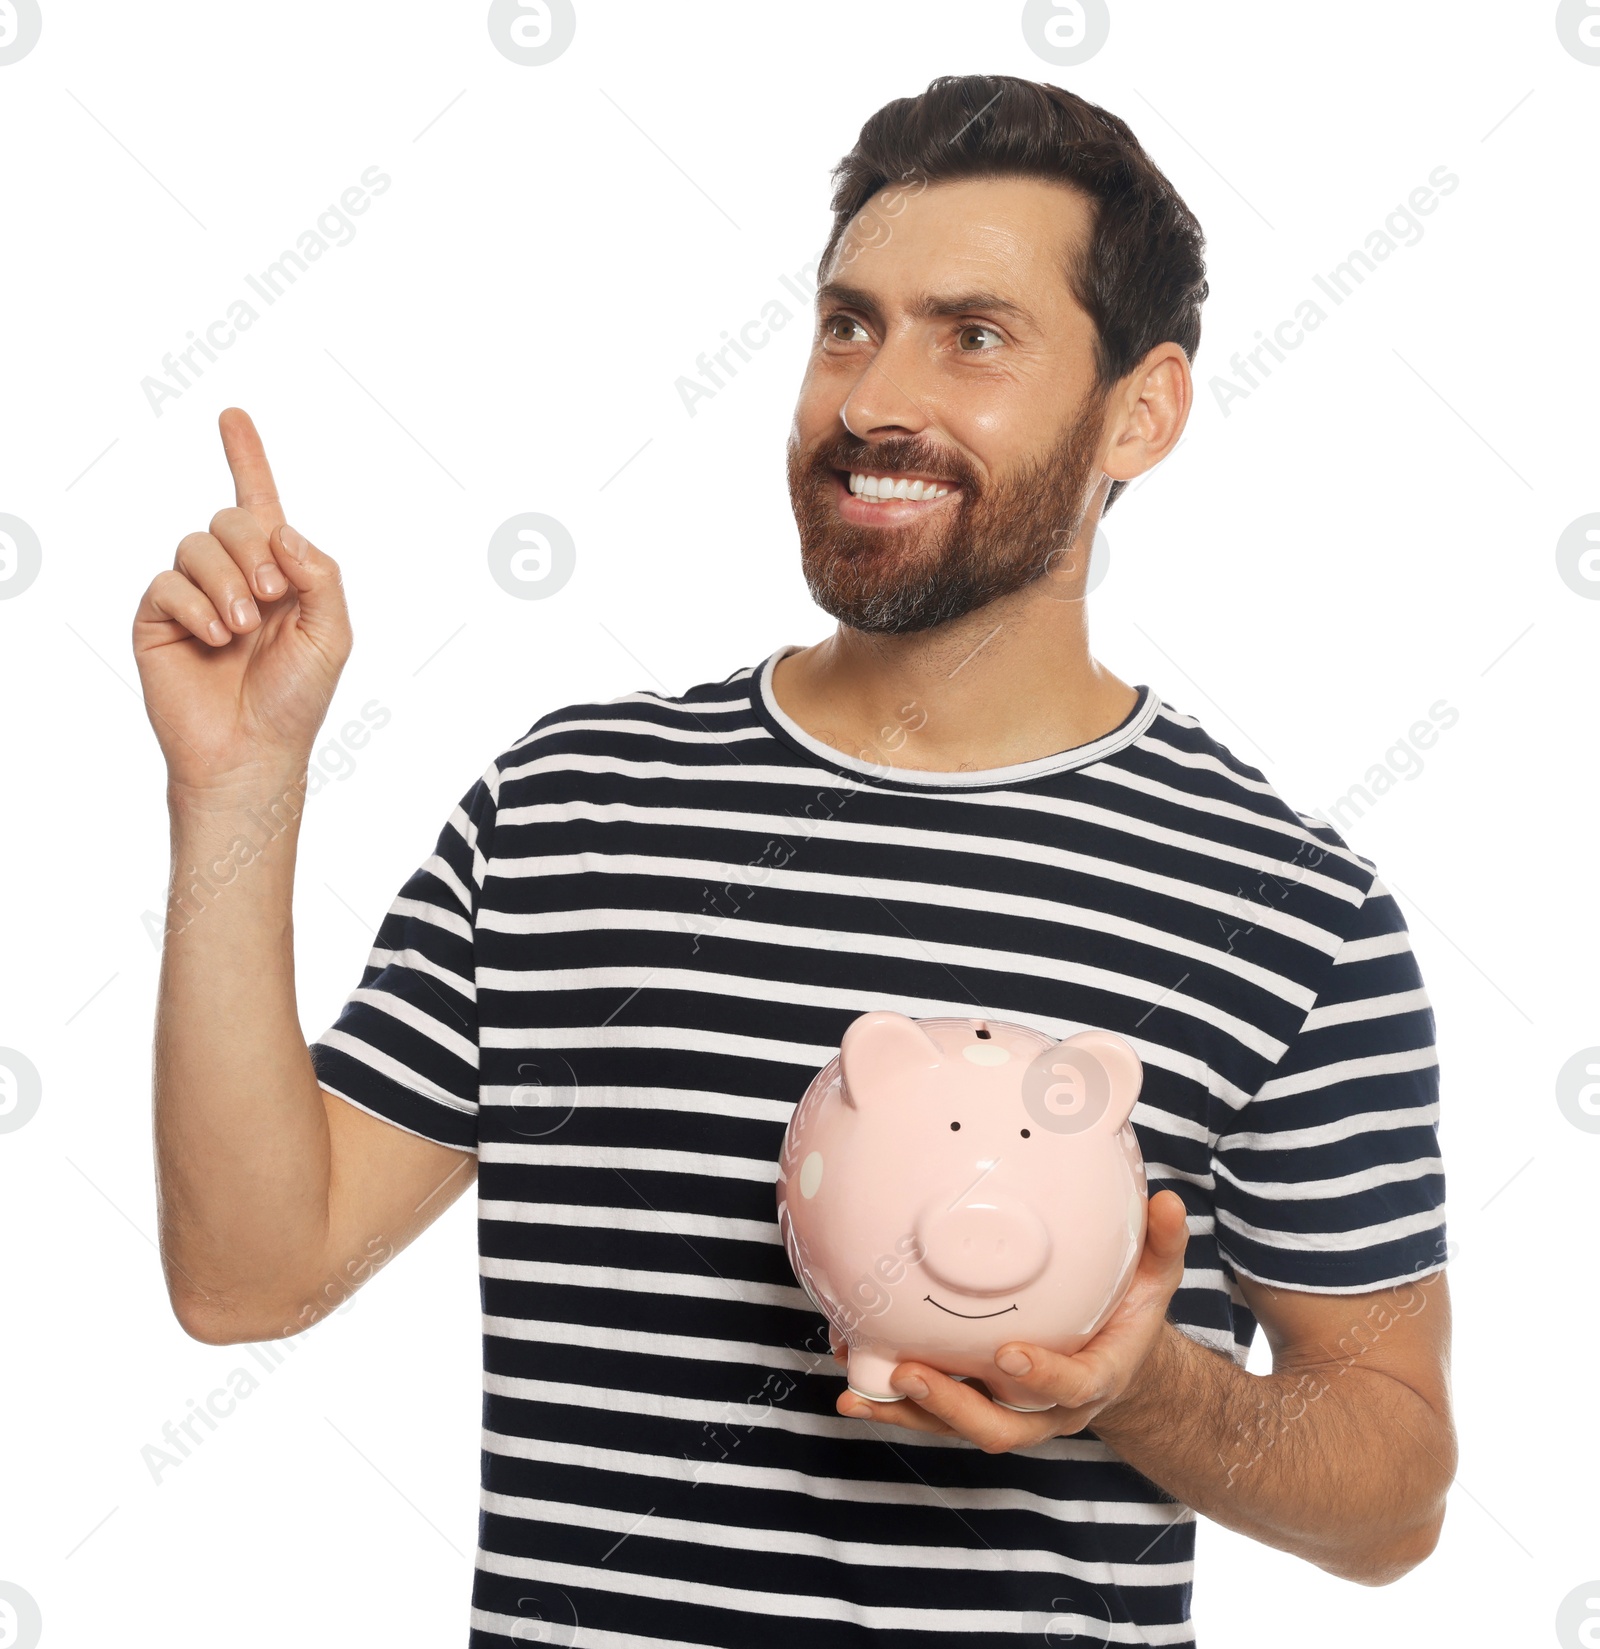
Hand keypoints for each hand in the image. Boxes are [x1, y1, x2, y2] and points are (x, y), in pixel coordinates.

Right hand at [132, 406, 351, 795]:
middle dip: (254, 548)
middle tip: (272, 596)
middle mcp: (233, 575)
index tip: (232, 415)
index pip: (261, 504)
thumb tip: (280, 529)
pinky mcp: (157, 617)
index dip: (246, 457)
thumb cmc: (297, 698)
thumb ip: (318, 574)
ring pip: (197, 544)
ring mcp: (192, 595)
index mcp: (278, 573)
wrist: (255, 751)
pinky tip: (215, 639)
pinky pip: (167, 581)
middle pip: (231, 517)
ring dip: (227, 582)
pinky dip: (196, 605)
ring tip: (244, 629)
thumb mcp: (332, 633)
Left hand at [831, 1188, 1188, 1452]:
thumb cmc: (1128, 1312)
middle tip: (911, 1372)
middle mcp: (1046, 1409)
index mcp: (1094, 1377)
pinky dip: (889, 1404)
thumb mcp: (1155, 1278)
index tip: (1009, 1354)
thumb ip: (1162, 1244)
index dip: (1043, 1375)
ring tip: (858, 1385)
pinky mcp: (973, 1406)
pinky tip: (849, 1385)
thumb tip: (1168, 1201)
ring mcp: (1007, 1413)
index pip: (1072, 1385)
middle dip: (953, 1405)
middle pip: (1000, 1426)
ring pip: (954, 1426)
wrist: (1113, 1359)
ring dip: (904, 1411)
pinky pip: (929, 1415)